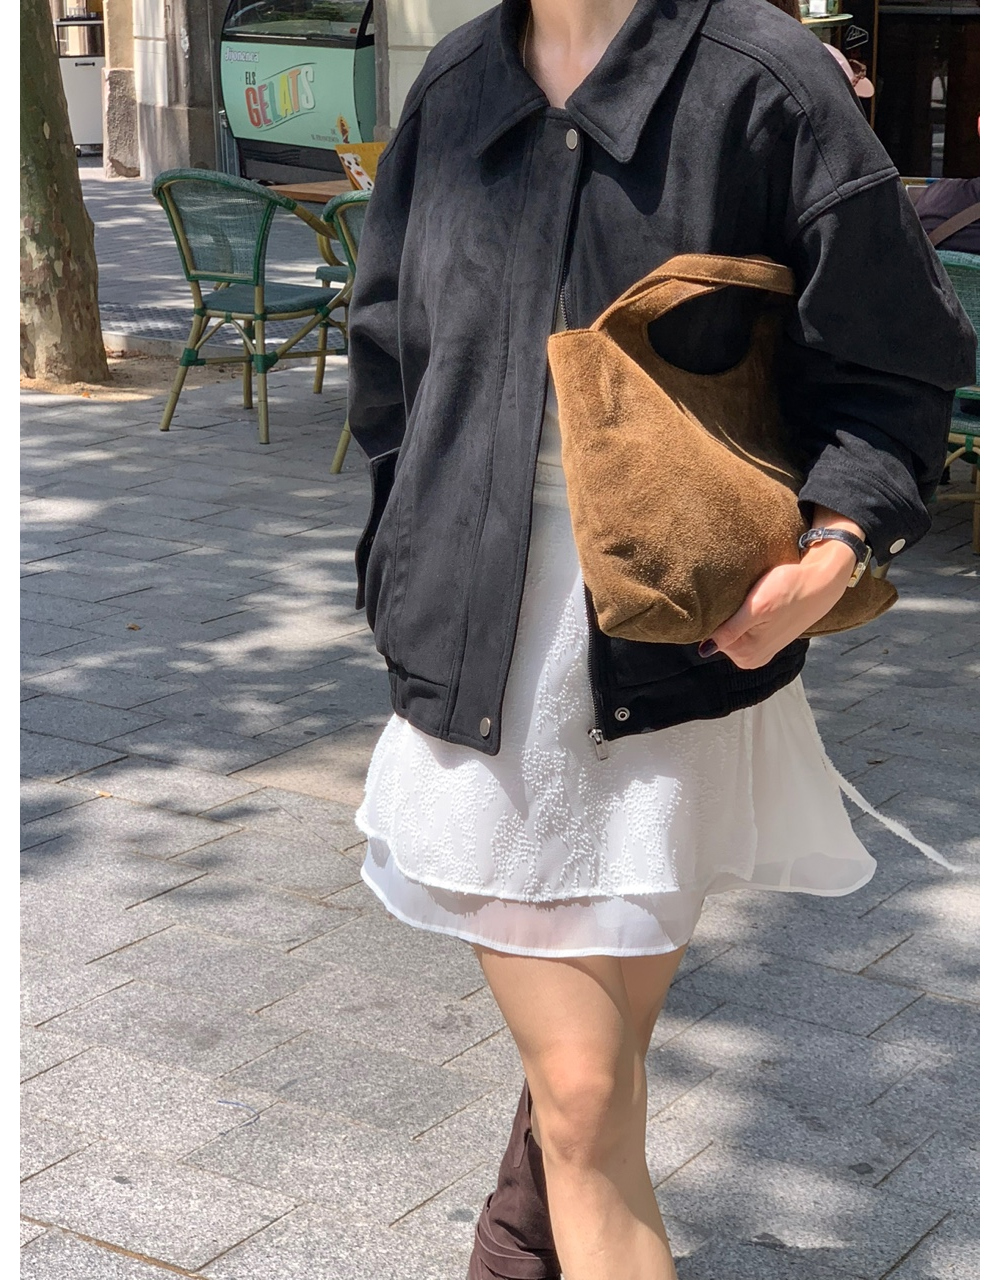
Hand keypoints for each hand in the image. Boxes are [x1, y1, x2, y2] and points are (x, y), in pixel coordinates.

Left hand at [700, 507, 864, 668]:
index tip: (730, 601)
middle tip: (744, 599)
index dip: (716, 616)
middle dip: (726, 617)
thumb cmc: (789, 590)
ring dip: (736, 616)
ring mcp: (760, 651)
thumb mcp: (755, 608)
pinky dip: (746, 617)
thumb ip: (730, 631)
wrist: (821, 583)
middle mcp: (751, 659)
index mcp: (746, 655)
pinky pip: (745, 630)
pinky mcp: (767, 640)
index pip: (711, 637)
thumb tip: (705, 650)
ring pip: (732, 631)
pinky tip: (757, 606)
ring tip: (752, 602)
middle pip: (721, 636)